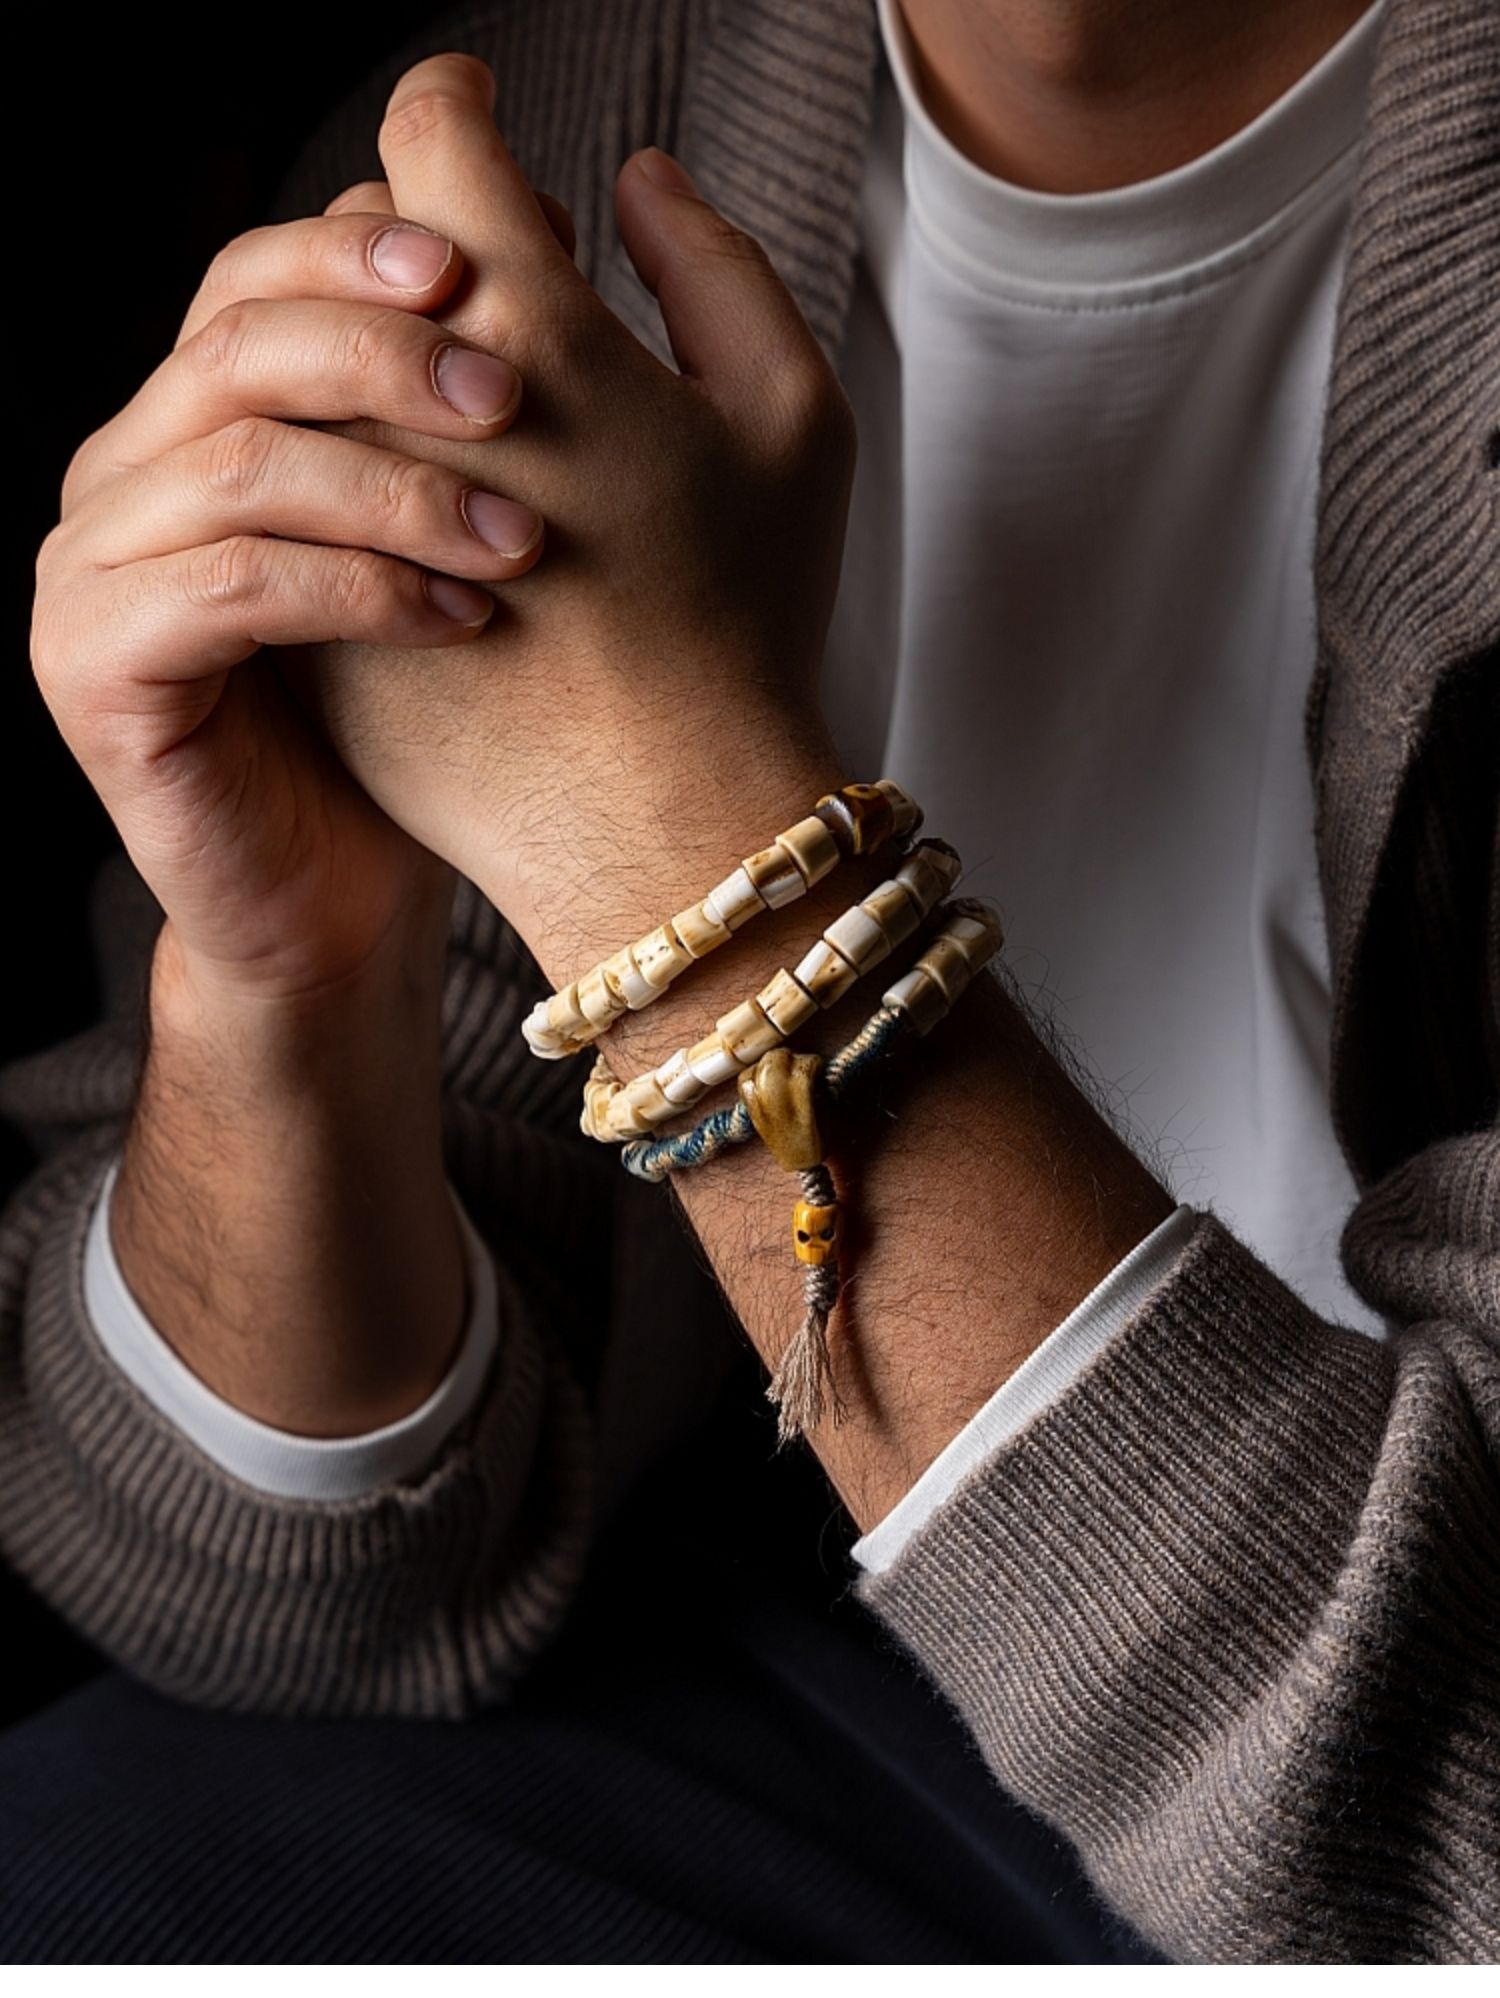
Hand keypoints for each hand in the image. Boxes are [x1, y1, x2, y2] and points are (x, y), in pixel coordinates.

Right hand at [31, 200, 549, 1004]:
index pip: (249, 278)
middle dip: (384, 355)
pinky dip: (357, 589)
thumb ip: (441, 407)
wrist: (340, 901)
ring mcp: (89, 571)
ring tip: (525, 539)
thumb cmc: (408, 729)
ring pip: (236, 462)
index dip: (356, 253)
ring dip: (396, 488)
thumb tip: (520, 230)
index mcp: (195, 426)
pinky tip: (465, 618)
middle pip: (234, 345)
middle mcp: (122, 478)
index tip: (484, 267)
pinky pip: (228, 587)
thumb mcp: (435, 543)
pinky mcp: (93, 669)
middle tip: (513, 397)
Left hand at [289, 55, 857, 964]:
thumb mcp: (791, 420)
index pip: (431, 134)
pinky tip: (426, 514)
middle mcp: (397, 395)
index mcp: (525, 321)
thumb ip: (716, 266)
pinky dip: (346, 471)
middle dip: (423, 238)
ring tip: (459, 405)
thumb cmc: (748, 626)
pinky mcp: (302, 603)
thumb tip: (633, 184)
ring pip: (307, 369)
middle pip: (359, 245)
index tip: (477, 113)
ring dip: (369, 357)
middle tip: (496, 282)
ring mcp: (332, 507)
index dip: (459, 105)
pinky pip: (293, 494)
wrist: (661, 826)